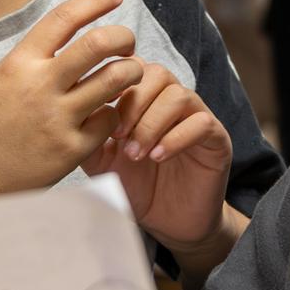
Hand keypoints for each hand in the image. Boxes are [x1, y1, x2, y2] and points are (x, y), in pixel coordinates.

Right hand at [0, 0, 143, 205]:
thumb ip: (29, 67)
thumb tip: (60, 50)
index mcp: (18, 64)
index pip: (65, 18)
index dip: (95, 1)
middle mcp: (40, 85)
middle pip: (100, 43)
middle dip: (123, 37)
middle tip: (127, 44)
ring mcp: (58, 118)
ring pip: (115, 79)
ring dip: (130, 73)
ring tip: (128, 77)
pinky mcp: (71, 150)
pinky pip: (109, 121)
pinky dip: (113, 115)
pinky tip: (105, 119)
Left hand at [82, 64, 233, 251]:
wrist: (170, 223)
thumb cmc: (136, 187)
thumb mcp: (103, 163)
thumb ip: (89, 138)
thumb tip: (72, 114)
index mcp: (146, 99)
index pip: (133, 67)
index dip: (115, 84)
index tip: (99, 112)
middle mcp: (172, 102)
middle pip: (158, 74)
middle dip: (134, 102)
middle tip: (117, 136)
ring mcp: (197, 117)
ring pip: (179, 95)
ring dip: (152, 123)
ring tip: (136, 153)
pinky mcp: (216, 138)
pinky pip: (201, 122)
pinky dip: (176, 138)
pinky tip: (158, 157)